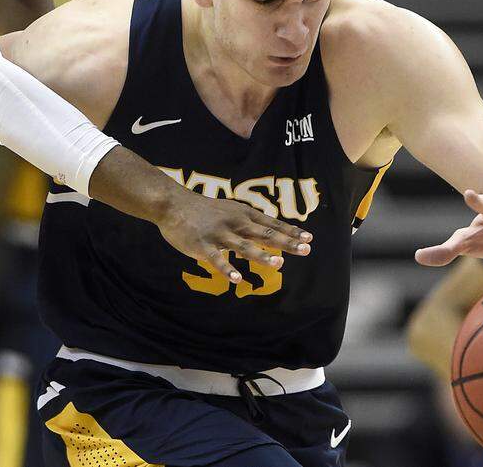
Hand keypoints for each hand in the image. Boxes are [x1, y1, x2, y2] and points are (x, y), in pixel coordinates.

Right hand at [156, 191, 311, 283]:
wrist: (173, 204)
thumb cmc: (203, 209)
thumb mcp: (230, 209)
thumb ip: (247, 220)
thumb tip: (268, 229)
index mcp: (242, 214)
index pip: (271, 224)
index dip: (290, 231)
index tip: (309, 238)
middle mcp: (235, 223)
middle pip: (264, 234)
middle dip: (286, 242)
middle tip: (305, 250)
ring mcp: (219, 235)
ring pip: (243, 246)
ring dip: (262, 255)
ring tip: (279, 264)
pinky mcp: (203, 246)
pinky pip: (217, 260)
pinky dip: (227, 269)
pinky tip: (238, 279)